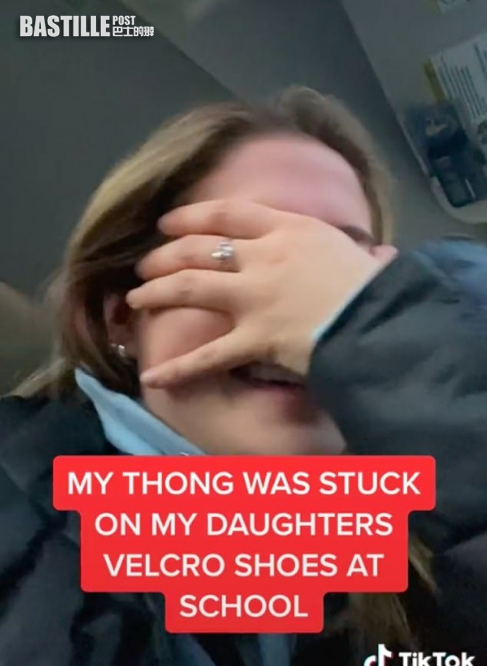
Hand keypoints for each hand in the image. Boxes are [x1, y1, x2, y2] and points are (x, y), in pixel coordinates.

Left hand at [127, 200, 386, 386]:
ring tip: (133, 300)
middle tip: (143, 265)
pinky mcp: (254, 338)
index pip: (228, 214)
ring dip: (157, 292)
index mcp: (289, 230)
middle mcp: (263, 257)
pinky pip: (209, 356)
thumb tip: (381, 256)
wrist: (383, 322)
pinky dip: (178, 369)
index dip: (192, 217)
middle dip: (164, 255)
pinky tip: (153, 378)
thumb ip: (361, 254)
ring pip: (191, 288)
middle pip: (199, 249)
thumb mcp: (365, 259)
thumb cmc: (378, 288)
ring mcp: (254, 297)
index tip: (168, 223)